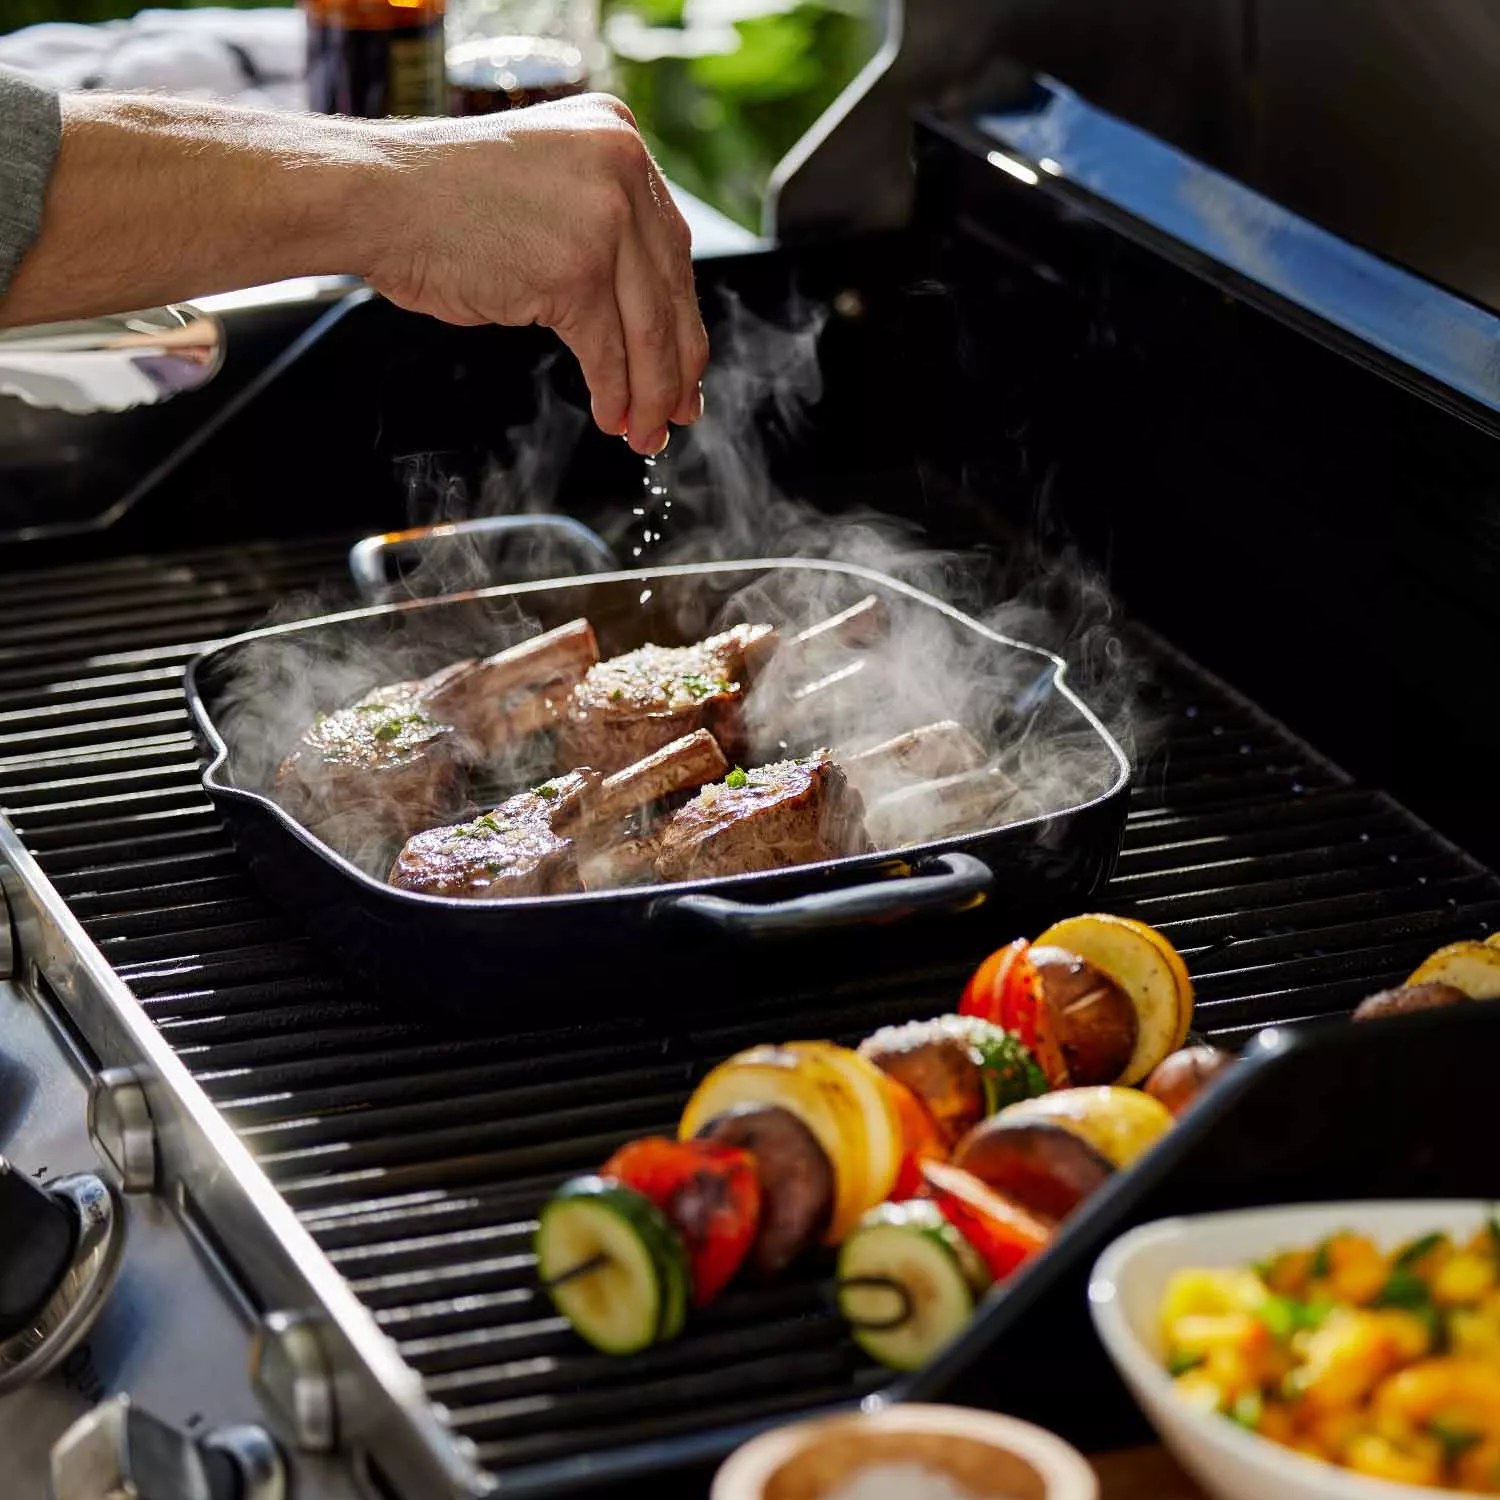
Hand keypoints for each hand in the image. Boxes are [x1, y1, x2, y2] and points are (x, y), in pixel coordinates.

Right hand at [365, 95, 707, 453]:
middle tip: (681, 412)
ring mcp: (603, 218)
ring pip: (648, 330)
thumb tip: (647, 310)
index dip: (683, 316)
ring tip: (646, 432)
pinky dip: (613, 392)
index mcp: (620, 137)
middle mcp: (623, 168)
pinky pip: (607, 350)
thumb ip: (599, 225)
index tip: (688, 364)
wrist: (378, 196)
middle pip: (671, 291)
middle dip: (678, 365)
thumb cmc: (443, 201)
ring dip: (649, 392)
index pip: (672, 247)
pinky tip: (611, 417)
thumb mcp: (545, 188)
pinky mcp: (575, 270)